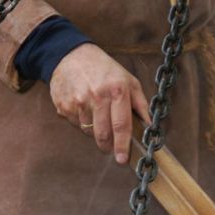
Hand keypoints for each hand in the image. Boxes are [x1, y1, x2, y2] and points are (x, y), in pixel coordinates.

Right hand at [49, 44, 149, 163]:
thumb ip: (140, 104)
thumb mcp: (128, 80)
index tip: (123, 159)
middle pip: (103, 134)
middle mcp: (97, 96)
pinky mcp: (64, 106)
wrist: (71, 55)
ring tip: (96, 115)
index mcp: (116, 90)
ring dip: (94, 131)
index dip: (122, 145)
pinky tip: (83, 108)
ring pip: (88, 132)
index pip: (121, 125)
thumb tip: (150, 126)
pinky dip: (81, 122)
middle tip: (110, 148)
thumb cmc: (104, 69)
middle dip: (108, 146)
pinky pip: (75, 125)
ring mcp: (78, 102)